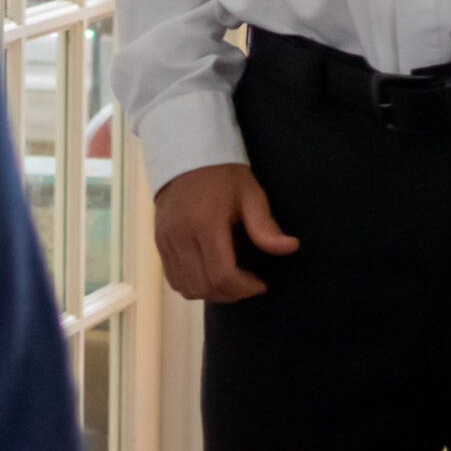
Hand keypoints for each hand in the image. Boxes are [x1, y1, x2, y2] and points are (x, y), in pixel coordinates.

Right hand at [154, 163, 298, 301]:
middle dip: (230, 294)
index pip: (222, 274)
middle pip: (204, 286)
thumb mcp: (250, 194)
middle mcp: (181, 235)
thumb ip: (265, 226)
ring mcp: (166, 240)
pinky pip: (174, 279)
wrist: (186, 156)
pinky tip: (210, 274)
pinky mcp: (159, 243)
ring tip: (230, 282)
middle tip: (248, 285)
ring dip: (211, 293)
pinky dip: (193, 285)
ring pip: (186, 288)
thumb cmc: (223, 175)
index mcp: (206, 223)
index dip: (243, 288)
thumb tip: (290, 247)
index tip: (260, 284)